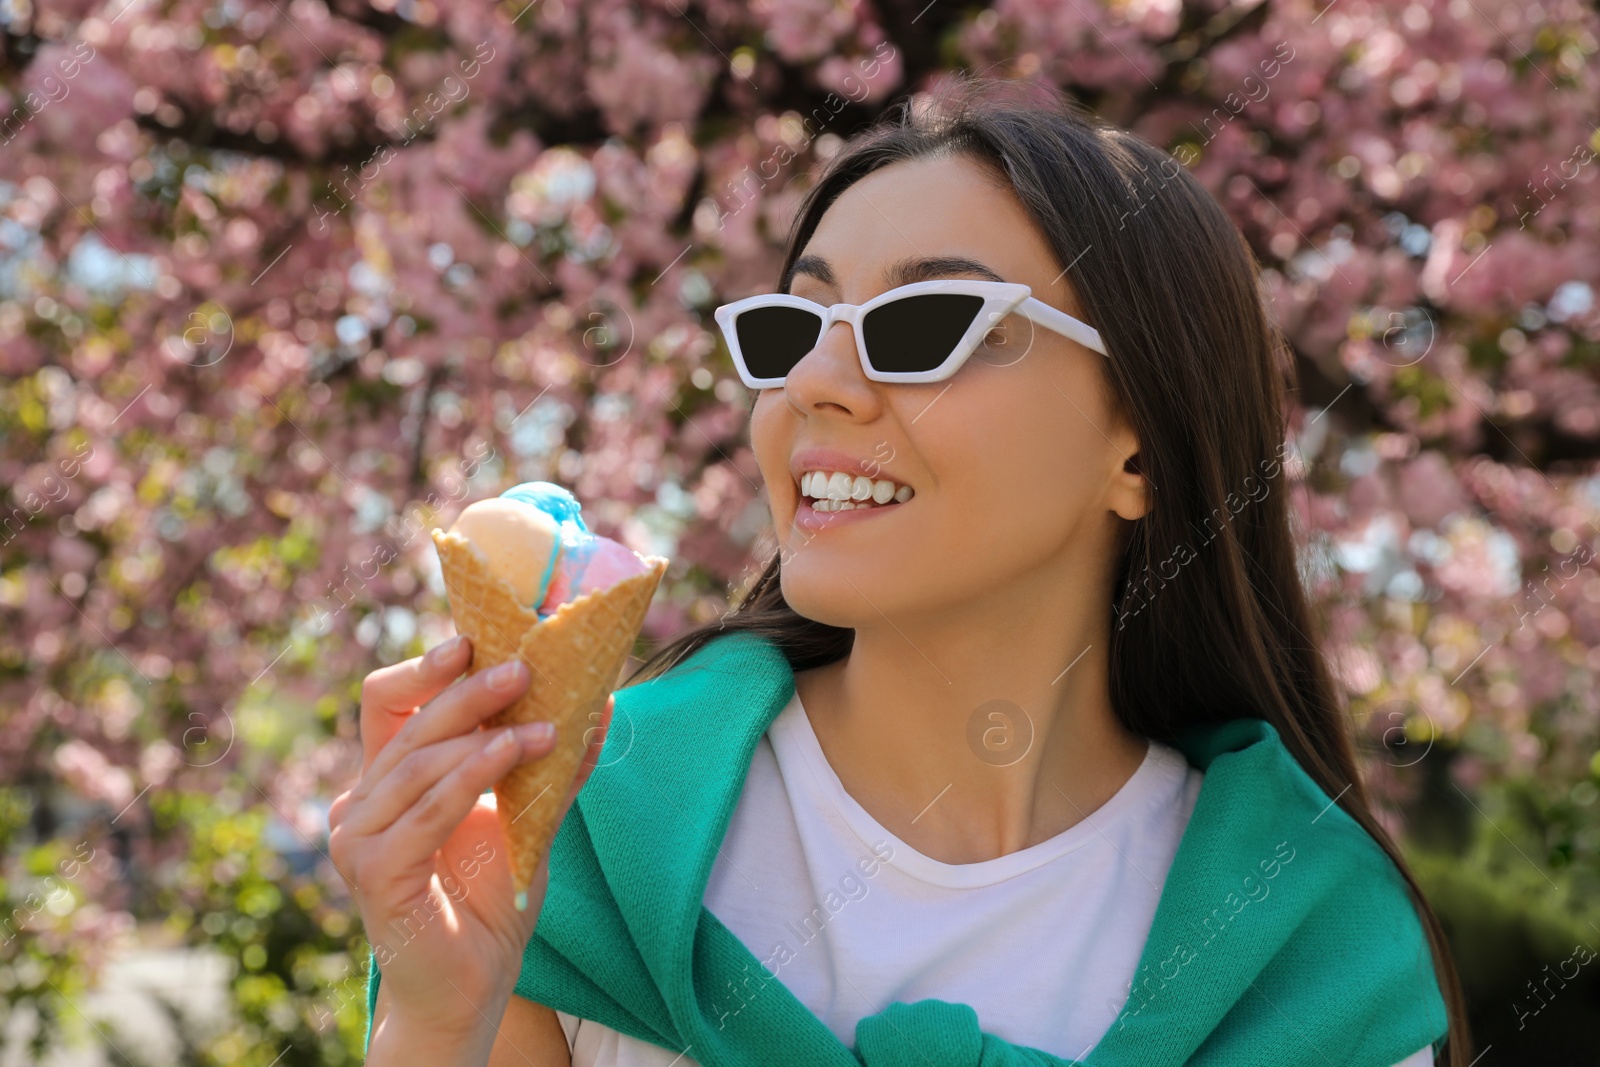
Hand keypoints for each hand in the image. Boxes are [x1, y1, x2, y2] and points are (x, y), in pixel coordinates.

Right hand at [328, 635, 610, 1053]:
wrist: (472, 984)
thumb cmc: (491, 900)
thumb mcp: (526, 818)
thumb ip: (546, 766)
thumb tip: (600, 706)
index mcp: (388, 778)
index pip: (388, 702)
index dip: (426, 668)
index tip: (476, 640)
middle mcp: (360, 800)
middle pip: (408, 722)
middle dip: (469, 690)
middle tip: (524, 667)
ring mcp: (356, 836)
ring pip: (419, 762)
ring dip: (486, 734)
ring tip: (543, 723)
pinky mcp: (371, 872)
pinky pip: (425, 811)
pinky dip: (474, 777)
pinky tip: (514, 753)